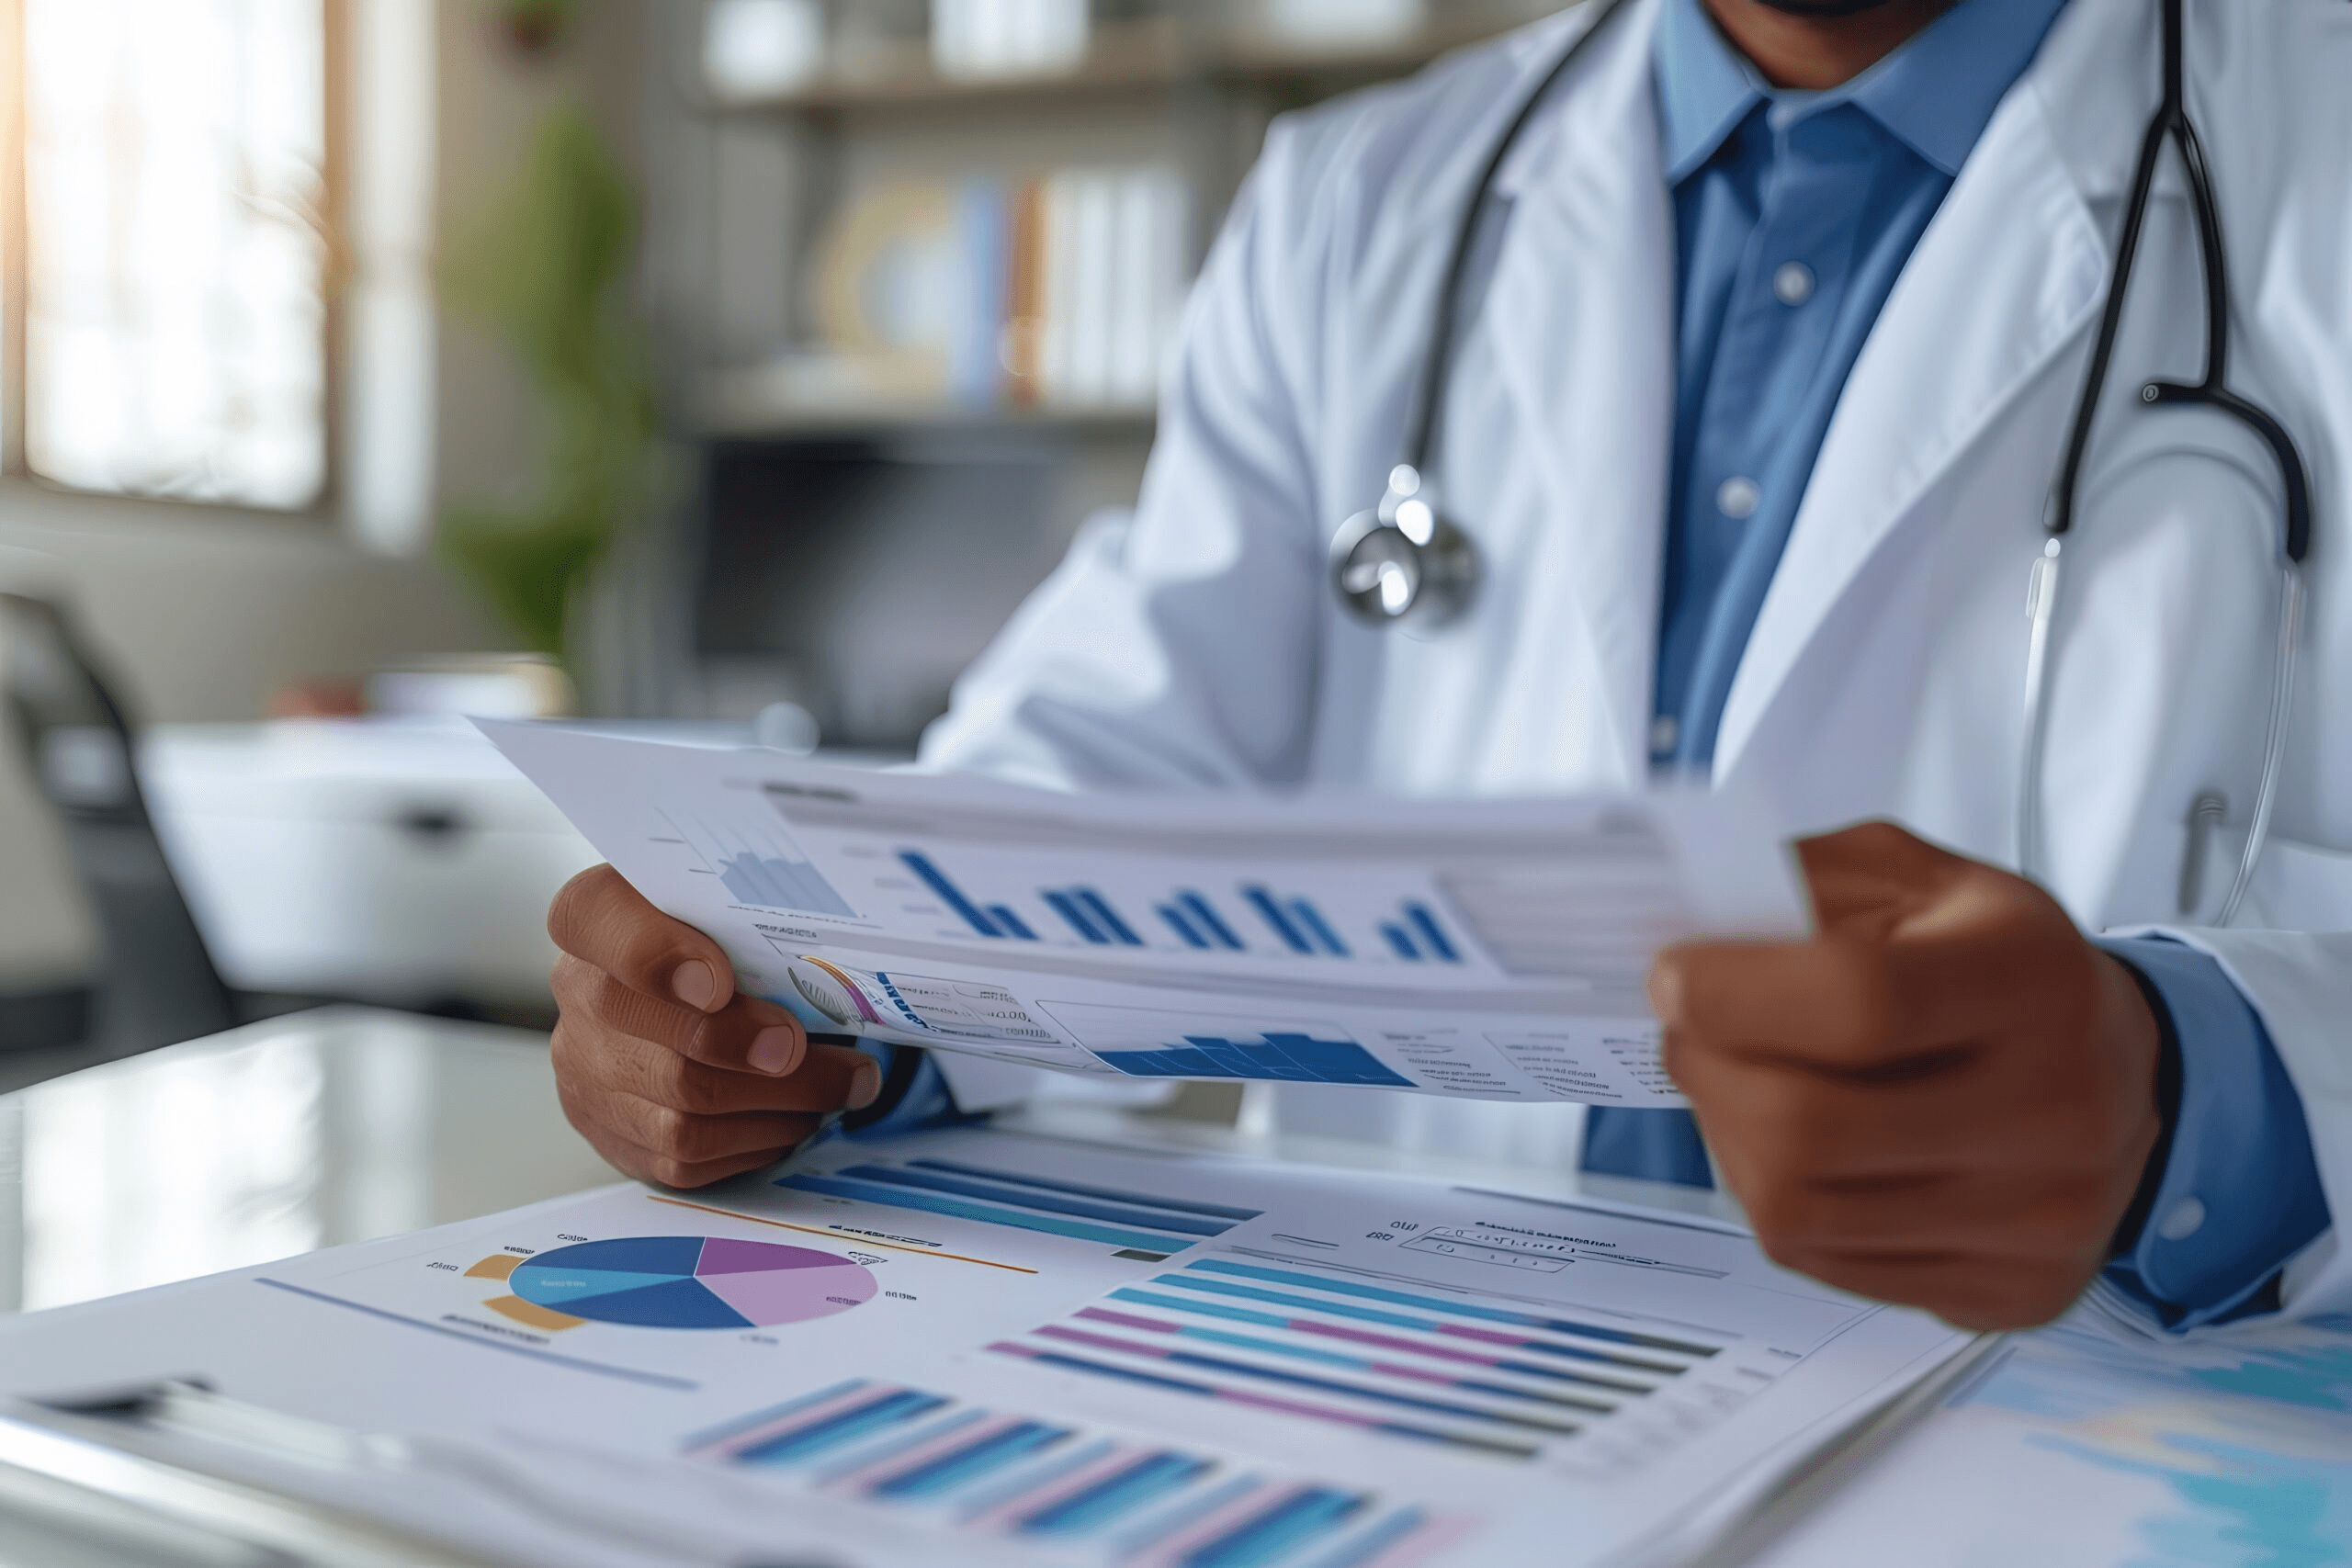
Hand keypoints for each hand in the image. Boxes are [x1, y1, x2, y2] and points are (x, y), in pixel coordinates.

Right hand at [546, 865, 882, 1187]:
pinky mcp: (610, 1131)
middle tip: (800, 1047)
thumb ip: (756, 920)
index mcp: (599, 915)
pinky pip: (685, 1156)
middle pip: (649, 1029)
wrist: (673, 997)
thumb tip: (840, 971)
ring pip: (680, 1108)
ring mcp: (586, 1069)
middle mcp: (581, 992)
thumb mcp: (730, 904)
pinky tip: (795, 1119)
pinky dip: (755, 1141)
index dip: (651, 954)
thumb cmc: (719, 938)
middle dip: (739, 1045)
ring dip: (775, 1103)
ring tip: (836, 1087)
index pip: (595, 916)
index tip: (717, 982)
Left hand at [1650, 823, 2163, 1330]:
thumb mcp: (1910, 877)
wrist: (2119, 1072)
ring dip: (1726, 1141)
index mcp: (2031, 976)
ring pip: (1796, 1209)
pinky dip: (1776, 1201)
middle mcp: (2060, 1106)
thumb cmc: (1989, 962)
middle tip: (1686, 1035)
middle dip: (1706, 1073)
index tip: (1673, 977)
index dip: (1732, 995)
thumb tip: (1682, 925)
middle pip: (1810, 1128)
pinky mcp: (2012, 1290)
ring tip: (1734, 1087)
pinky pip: (1823, 1262)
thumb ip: (1800, 884)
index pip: (1860, 1001)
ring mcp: (2042, 1216)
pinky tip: (1791, 1149)